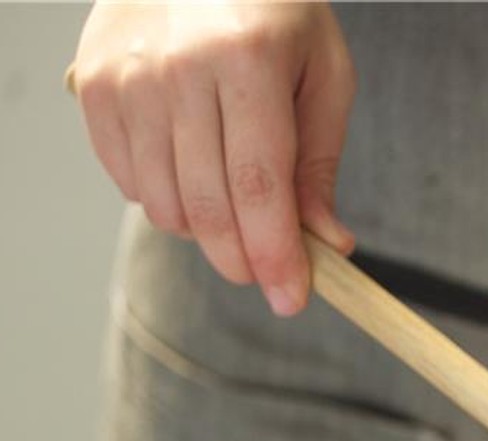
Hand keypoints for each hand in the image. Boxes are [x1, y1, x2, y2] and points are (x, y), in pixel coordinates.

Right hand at [71, 1, 355, 315]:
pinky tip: (192, 173)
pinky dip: (165, 200)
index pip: (259, 187)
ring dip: (205, 231)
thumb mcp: (323, 76)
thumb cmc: (274, 14)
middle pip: (209, 207)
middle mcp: (178, 68)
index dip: (275, 255)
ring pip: (165, 205)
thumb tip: (326, 243)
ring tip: (234, 205)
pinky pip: (128, 182)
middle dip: (243, 260)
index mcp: (247, 60)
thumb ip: (319, 163)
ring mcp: (127, 77)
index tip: (292, 298)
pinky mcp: (93, 85)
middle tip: (267, 273)